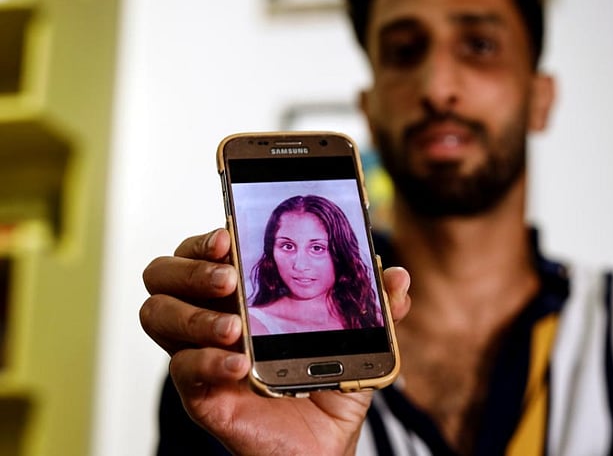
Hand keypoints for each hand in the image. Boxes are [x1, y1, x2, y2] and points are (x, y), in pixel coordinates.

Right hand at [140, 228, 411, 454]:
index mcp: (243, 294)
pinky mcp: (200, 394)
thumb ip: (375, 307)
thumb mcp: (357, 342)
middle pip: (163, 273)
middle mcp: (211, 316)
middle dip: (191, 269)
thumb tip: (397, 278)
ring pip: (157, 314)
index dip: (206, 238)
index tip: (229, 237)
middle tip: (229, 279)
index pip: (202, 251)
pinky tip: (238, 366)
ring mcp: (200, 354)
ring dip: (193, 315)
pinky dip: (206, 361)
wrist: (323, 445)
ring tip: (236, 328)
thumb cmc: (328, 385)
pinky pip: (180, 369)